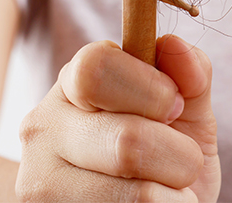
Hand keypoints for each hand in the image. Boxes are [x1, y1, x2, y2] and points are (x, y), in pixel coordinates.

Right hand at [16, 36, 219, 201]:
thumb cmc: (168, 150)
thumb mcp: (187, 109)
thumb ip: (190, 74)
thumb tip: (174, 44)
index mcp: (75, 80)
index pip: (96, 67)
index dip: (149, 87)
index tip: (175, 107)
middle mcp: (45, 126)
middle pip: (124, 138)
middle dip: (176, 151)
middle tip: (186, 158)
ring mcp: (41, 181)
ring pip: (135, 191)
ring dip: (176, 188)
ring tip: (173, 186)